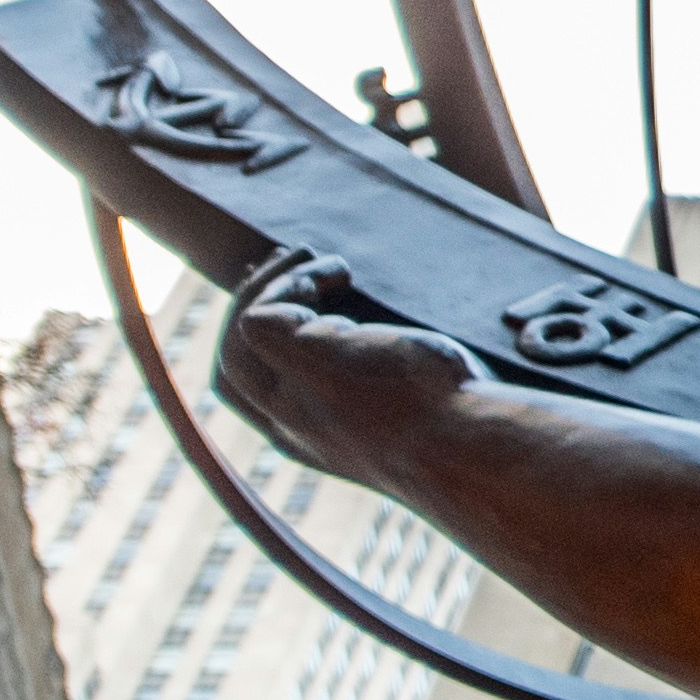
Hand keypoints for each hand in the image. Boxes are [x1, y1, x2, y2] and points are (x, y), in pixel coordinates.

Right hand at [212, 256, 474, 482]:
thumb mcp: (414, 412)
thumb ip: (386, 391)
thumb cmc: (461, 431)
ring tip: (304, 254)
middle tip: (277, 267)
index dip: (256, 358)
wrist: (466, 446)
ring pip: (237, 341)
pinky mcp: (301, 358)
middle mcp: (292, 427)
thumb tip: (397, 352)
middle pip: (232, 374)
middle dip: (244, 315)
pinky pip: (265, 311)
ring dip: (263, 288)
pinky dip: (295, 280)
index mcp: (315, 446)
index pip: (256, 407)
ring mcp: (290, 396)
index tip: (284, 312)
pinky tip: (340, 270)